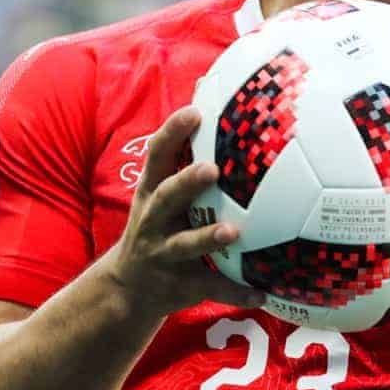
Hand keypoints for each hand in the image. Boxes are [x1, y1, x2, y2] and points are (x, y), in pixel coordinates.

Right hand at [102, 106, 264, 317]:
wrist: (126, 289)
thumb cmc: (158, 225)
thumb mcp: (159, 192)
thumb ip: (181, 156)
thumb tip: (211, 97)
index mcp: (153, 192)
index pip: (157, 156)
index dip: (172, 132)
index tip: (195, 112)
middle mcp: (154, 220)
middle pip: (166, 198)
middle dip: (186, 183)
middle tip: (211, 170)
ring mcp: (163, 254)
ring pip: (184, 245)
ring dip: (207, 238)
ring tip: (232, 232)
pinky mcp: (178, 286)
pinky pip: (210, 288)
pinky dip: (235, 291)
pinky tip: (262, 293)